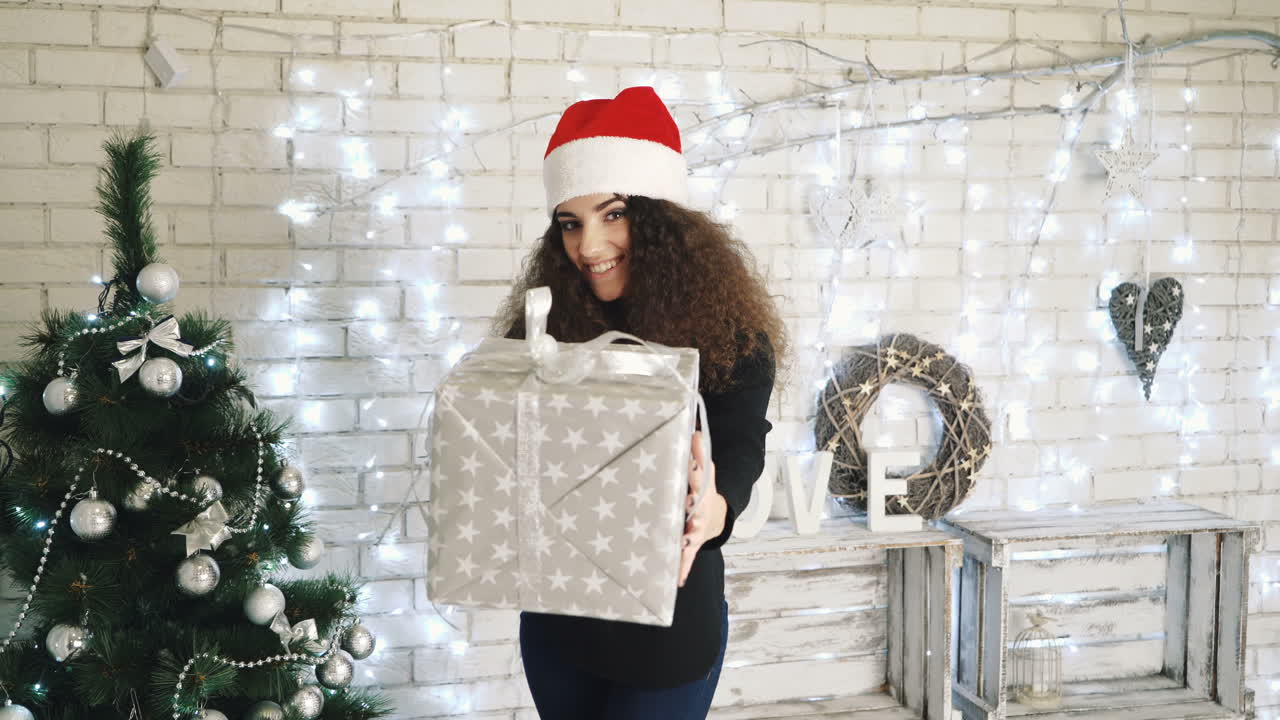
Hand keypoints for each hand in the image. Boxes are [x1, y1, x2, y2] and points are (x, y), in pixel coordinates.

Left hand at [678, 430, 722, 587]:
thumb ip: (698, 454)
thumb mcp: (703, 472)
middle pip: (697, 513)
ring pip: (691, 538)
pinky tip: (677, 581)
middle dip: (694, 515)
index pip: (700, 482)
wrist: (713, 517)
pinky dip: (682, 570)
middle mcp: (700, 513)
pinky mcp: (690, 546)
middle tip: (689, 517)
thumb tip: (694, 429)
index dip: (697, 477)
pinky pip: (685, 559)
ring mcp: (696, 531)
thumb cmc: (701, 491)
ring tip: (684, 546)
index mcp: (701, 492)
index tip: (693, 474)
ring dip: (688, 542)